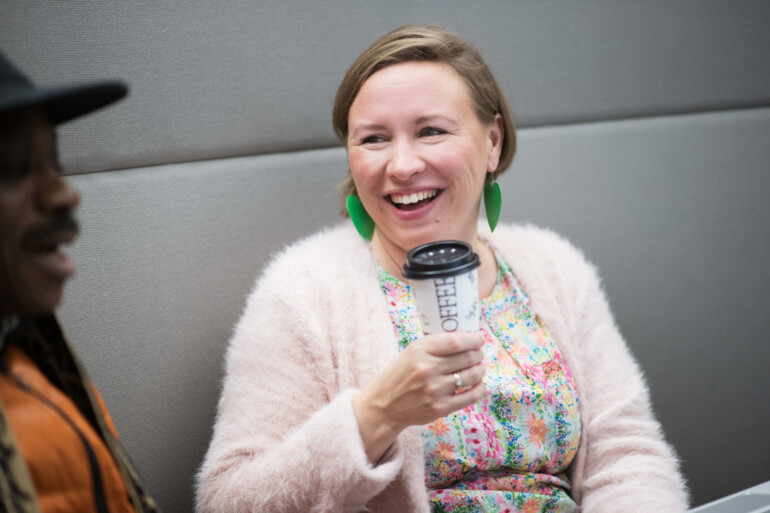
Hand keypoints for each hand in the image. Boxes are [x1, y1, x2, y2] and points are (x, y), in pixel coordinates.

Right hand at [353, 331, 485, 462]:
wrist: (384, 405)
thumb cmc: (400, 375)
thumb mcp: (410, 352)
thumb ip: (434, 346)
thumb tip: (465, 339)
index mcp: (419, 351)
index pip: (455, 341)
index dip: (473, 339)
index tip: (479, 338)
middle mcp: (427, 369)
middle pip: (467, 357)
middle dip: (478, 354)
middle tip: (479, 353)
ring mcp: (435, 390)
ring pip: (472, 376)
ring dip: (480, 369)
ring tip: (479, 367)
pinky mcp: (440, 407)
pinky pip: (470, 396)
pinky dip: (479, 388)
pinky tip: (478, 384)